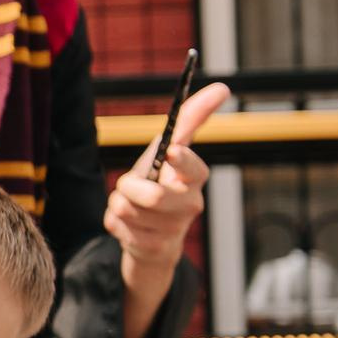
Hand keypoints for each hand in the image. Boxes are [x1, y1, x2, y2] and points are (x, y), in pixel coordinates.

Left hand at [106, 80, 229, 272]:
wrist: (153, 239)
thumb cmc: (161, 183)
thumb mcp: (168, 151)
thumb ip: (190, 119)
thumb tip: (222, 87)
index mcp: (194, 180)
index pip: (196, 169)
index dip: (184, 160)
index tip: (171, 150)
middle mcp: (190, 205)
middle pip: (153, 196)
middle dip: (129, 187)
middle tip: (128, 186)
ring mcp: (173, 230)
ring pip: (127, 208)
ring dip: (118, 203)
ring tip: (131, 205)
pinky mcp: (153, 249)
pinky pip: (116, 226)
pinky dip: (114, 222)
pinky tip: (129, 226)